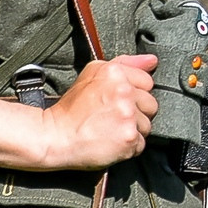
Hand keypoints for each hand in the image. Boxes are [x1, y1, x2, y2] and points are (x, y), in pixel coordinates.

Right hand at [38, 55, 157, 169]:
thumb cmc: (71, 108)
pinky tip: (111, 142)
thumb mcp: (93, 74)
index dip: (133, 93)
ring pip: (147, 125)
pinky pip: (141, 144)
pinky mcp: (129, 138)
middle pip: (151, 104)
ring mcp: (128, 116)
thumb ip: (125, 64)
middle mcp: (124, 92)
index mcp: (115, 73)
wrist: (55, 135)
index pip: (147, 81)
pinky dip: (128, 147)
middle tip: (112, 117)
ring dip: (132, 130)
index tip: (117, 101)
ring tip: (110, 130)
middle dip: (136, 112)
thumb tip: (152, 60)